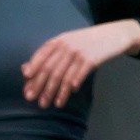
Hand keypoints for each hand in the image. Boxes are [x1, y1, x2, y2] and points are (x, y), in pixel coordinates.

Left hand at [20, 19, 139, 106]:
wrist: (113, 35)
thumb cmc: (87, 42)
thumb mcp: (67, 43)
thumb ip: (49, 55)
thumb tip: (26, 70)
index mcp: (58, 40)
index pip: (40, 56)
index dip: (32, 72)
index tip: (26, 86)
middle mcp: (66, 45)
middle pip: (50, 69)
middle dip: (41, 87)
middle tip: (36, 101)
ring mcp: (79, 51)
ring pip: (63, 75)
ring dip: (57, 92)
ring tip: (53, 104)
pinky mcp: (91, 58)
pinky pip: (79, 75)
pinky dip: (73, 85)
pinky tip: (71, 93)